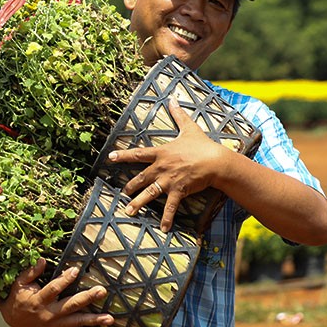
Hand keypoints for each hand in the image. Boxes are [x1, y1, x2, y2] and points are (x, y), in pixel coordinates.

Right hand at [0, 259, 112, 326]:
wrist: (12, 320)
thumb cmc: (17, 297)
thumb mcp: (19, 283)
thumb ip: (31, 272)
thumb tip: (42, 260)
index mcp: (38, 300)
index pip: (53, 289)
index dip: (64, 280)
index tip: (76, 270)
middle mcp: (48, 314)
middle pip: (70, 305)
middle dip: (87, 298)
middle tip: (101, 291)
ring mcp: (55, 324)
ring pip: (77, 322)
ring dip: (94, 320)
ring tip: (110, 318)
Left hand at [111, 100, 228, 230]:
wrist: (216, 161)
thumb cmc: (203, 145)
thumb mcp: (189, 128)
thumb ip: (178, 114)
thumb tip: (173, 98)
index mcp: (161, 153)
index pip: (137, 154)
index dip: (122, 155)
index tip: (110, 158)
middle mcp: (161, 167)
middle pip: (140, 178)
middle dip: (130, 186)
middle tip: (123, 193)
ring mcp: (168, 180)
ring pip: (149, 193)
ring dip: (138, 203)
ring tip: (128, 211)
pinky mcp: (179, 191)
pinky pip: (170, 206)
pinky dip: (166, 218)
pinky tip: (163, 229)